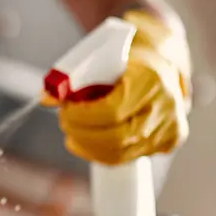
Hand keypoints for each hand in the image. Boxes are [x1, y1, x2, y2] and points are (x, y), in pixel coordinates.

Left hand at [46, 9, 191, 165]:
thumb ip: (72, 77)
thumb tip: (45, 98)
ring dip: (88, 146)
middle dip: (82, 134)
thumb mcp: (101, 57)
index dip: (83, 116)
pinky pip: (128, 158)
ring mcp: (171, 127)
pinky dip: (101, 153)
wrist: (163, 62)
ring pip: (120, 153)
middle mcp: (166, 106)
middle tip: (65, 122)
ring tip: (73, 132)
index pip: (112, 111)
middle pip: (116, 138)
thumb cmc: (128, 58)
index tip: (65, 110)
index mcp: (151, 79)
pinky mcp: (168, 141)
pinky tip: (86, 143)